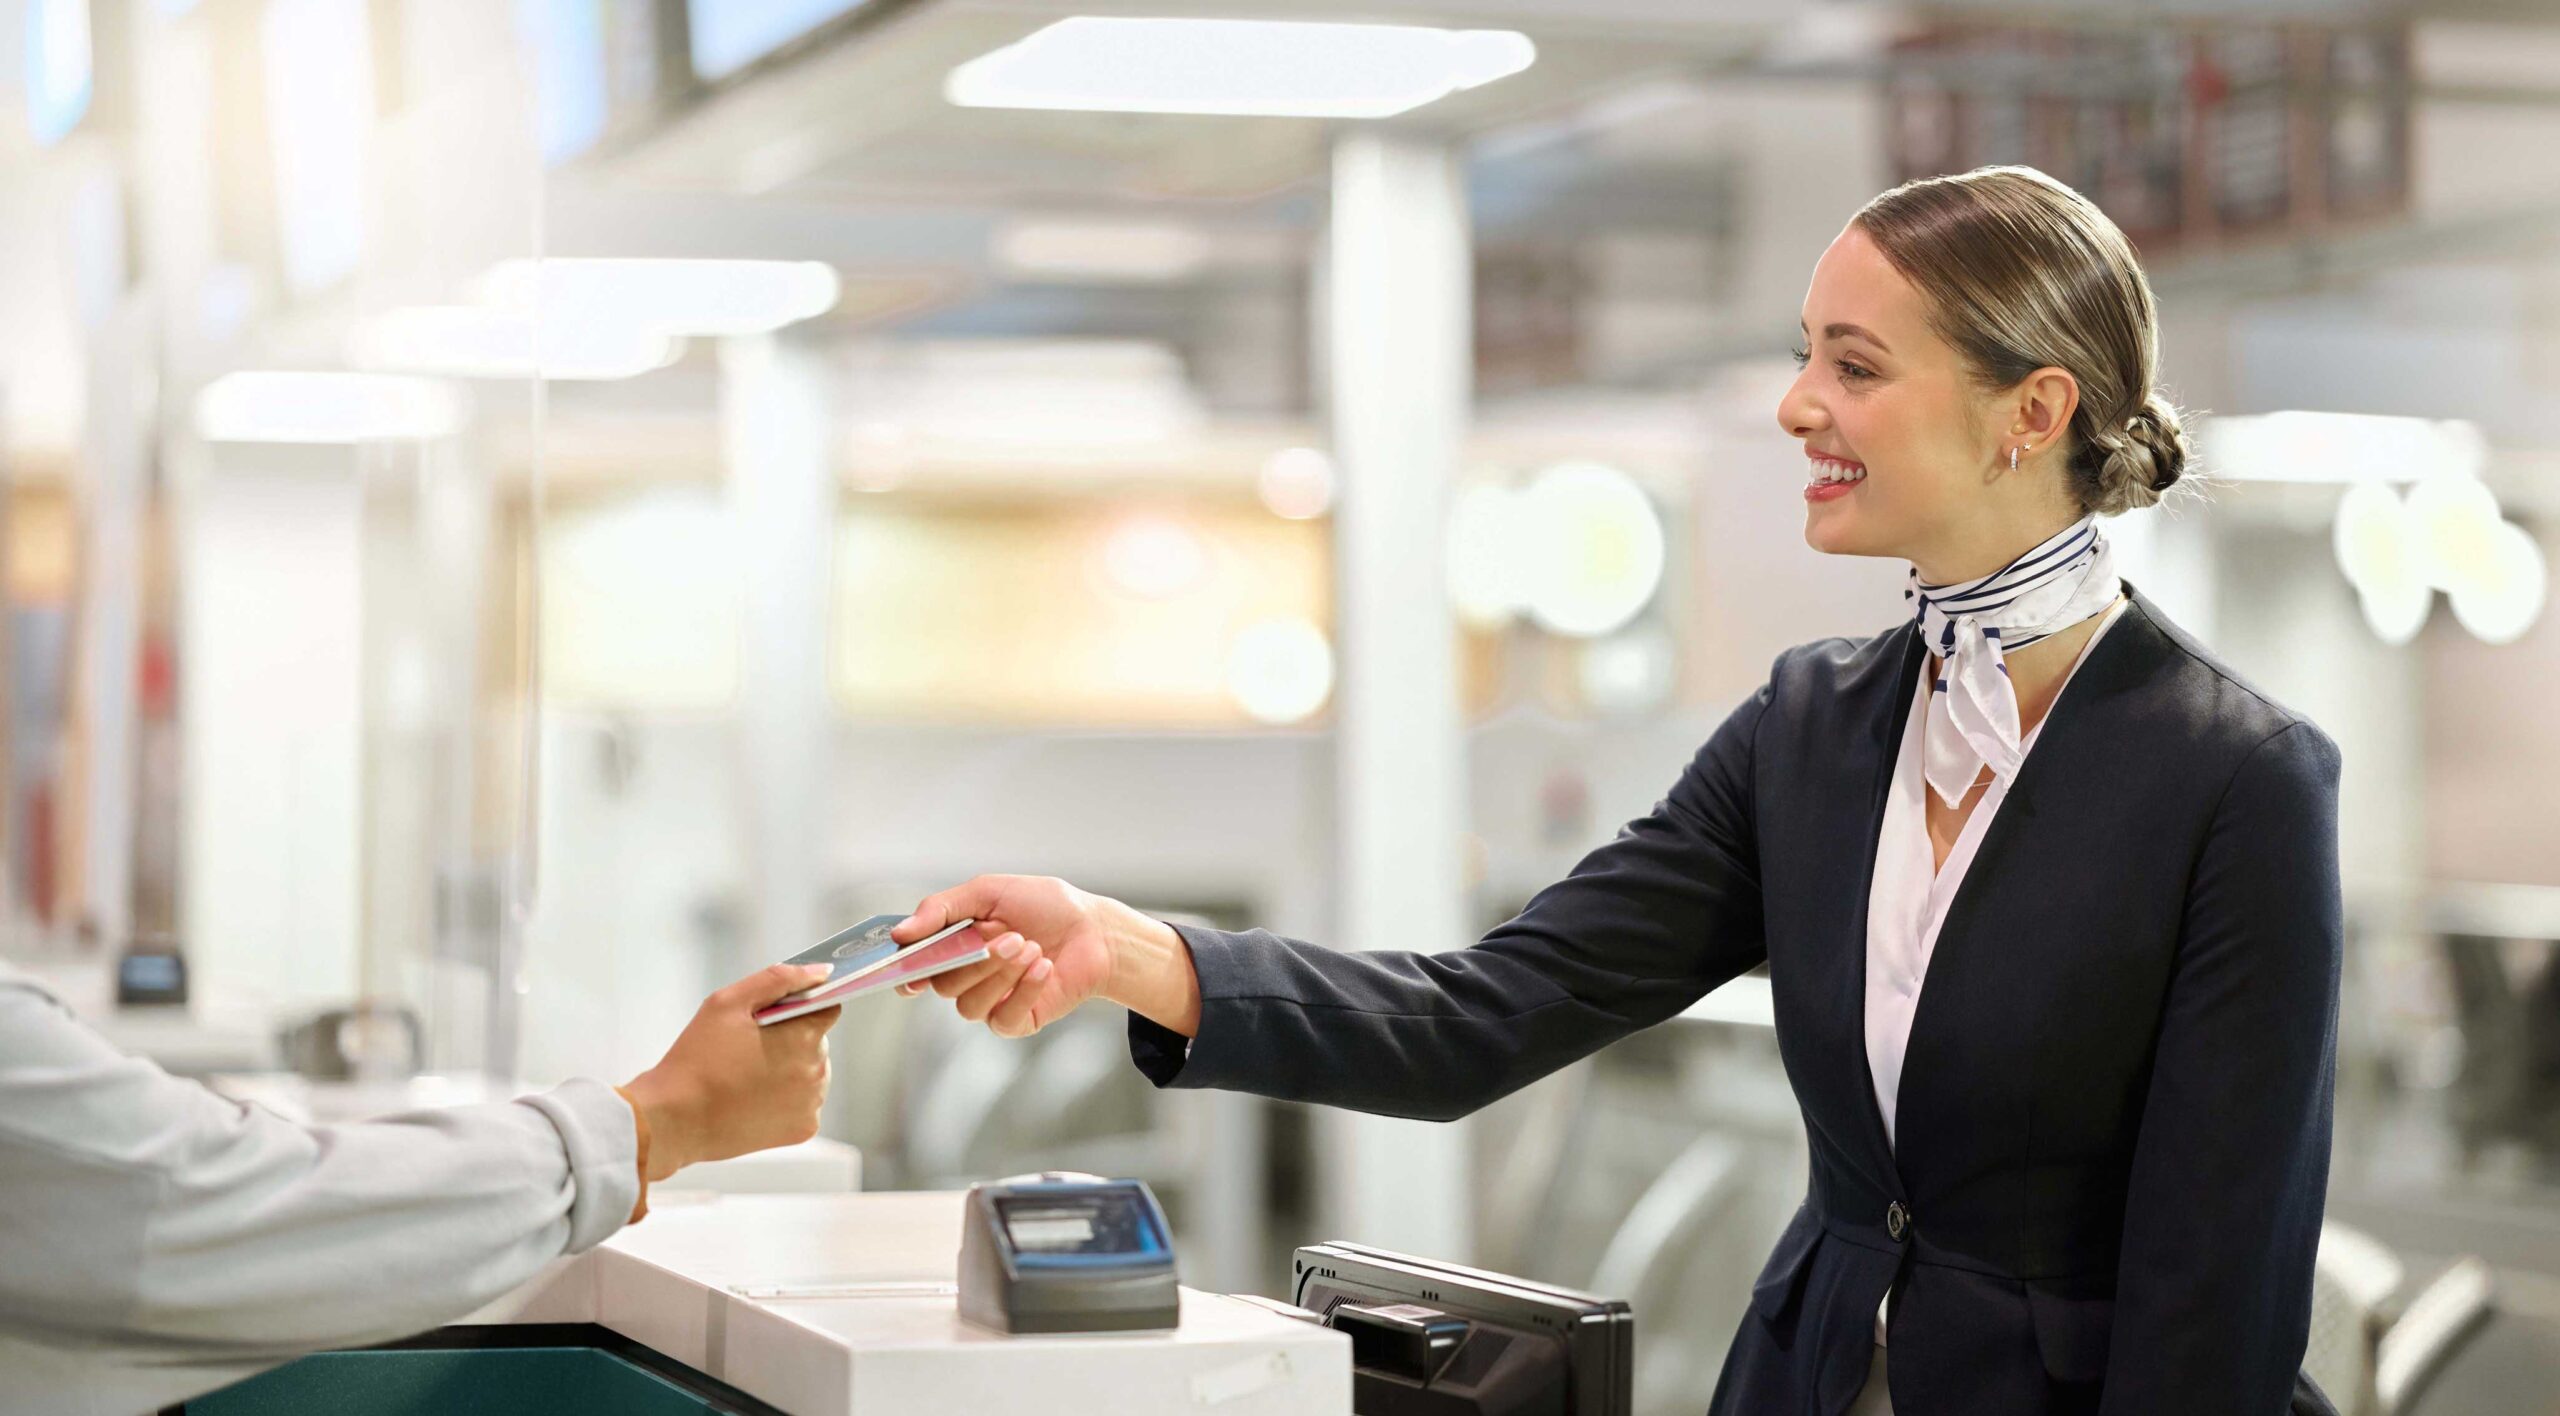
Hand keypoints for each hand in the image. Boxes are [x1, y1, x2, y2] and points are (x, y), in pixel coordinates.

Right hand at [621, 964, 837, 1179]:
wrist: (675, 1120)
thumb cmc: (697, 1058)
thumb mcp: (728, 1003)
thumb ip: (778, 980)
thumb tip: (822, 971)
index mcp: (805, 1036)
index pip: (827, 1007)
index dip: (802, 1007)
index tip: (779, 1015)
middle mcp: (818, 1070)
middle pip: (816, 1042)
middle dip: (791, 1039)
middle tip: (748, 1048)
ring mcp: (813, 1103)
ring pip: (812, 1073)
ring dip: (791, 1070)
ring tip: (748, 1076)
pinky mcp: (804, 1129)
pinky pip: (804, 1104)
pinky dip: (786, 1100)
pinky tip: (754, 1099)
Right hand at [891, 875, 1196, 1039]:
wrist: (1094, 930)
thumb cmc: (1044, 907)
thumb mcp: (989, 892)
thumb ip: (941, 909)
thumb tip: (899, 933)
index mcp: (952, 945)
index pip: (912, 965)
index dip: (903, 970)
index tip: (907, 967)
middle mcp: (965, 975)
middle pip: (941, 985)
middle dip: (976, 961)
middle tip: (1011, 937)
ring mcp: (989, 1001)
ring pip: (968, 1005)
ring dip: (1001, 974)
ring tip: (1031, 947)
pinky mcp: (1015, 1021)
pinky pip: (1001, 1019)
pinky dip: (1023, 991)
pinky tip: (1043, 968)